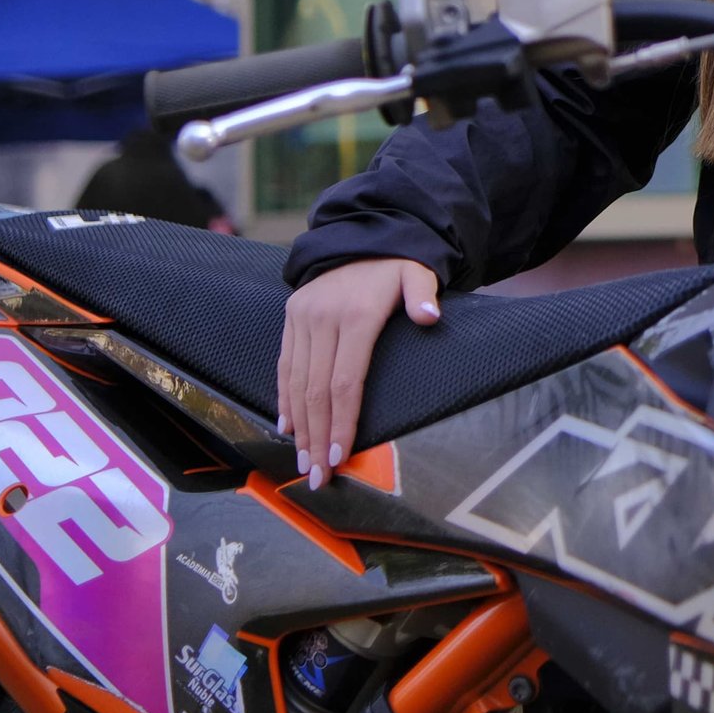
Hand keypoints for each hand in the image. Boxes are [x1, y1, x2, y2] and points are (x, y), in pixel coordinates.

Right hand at [278, 257, 440, 489]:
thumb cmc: (396, 264)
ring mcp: (303, 319)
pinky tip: (287, 426)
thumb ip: (423, 294)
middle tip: (318, 476)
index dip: (342, 422)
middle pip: (317, 391)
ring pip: (296, 383)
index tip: (340, 456)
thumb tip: (429, 316)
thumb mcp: (417, 272)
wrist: (361, 236)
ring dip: (299, 426)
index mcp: (356, 315)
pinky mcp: (292, 318)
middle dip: (317, 438)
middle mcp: (323, 319)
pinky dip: (284, 398)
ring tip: (303, 461)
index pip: (345, 381)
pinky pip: (285, 365)